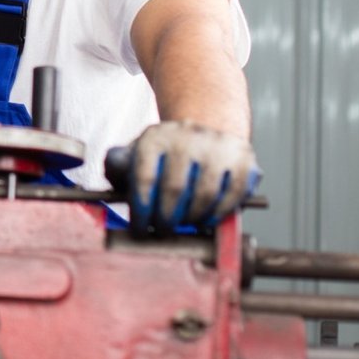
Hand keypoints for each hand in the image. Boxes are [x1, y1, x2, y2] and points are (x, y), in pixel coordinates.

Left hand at [125, 120, 258, 235]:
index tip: (140, 230)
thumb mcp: (138, 152)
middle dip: (166, 219)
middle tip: (163, 231)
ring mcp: (218, 146)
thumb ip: (119, 164)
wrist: (209, 127)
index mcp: (156, 137)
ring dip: (192, 219)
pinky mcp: (244, 159)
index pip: (145, 179)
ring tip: (184, 224)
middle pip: (175, 189)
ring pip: (204, 195)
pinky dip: (219, 214)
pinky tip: (207, 219)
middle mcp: (187, 136)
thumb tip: (114, 170)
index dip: (142, 211)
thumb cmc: (167, 153)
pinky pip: (232, 195)